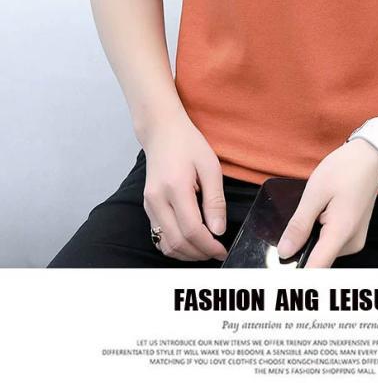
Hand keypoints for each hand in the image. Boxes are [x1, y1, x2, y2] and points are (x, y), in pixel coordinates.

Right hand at [143, 105, 226, 259]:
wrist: (162, 132)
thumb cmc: (188, 145)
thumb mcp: (211, 168)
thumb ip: (215, 201)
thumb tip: (218, 230)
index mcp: (175, 188)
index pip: (192, 230)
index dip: (209, 246)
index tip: (222, 250)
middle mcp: (157, 199)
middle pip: (177, 242)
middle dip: (199, 254)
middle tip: (216, 253)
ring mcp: (149, 205)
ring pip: (165, 244)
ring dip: (186, 254)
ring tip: (205, 250)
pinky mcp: (148, 207)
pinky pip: (158, 236)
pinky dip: (175, 246)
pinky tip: (190, 242)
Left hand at [277, 136, 377, 270]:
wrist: (370, 157)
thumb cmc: (345, 169)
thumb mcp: (314, 193)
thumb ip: (299, 225)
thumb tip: (285, 252)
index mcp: (341, 232)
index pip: (316, 268)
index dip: (297, 272)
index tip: (283, 269)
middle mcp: (351, 243)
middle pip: (318, 260)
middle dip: (302, 248)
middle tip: (298, 224)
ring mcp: (354, 241)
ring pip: (323, 251)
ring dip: (311, 239)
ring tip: (313, 213)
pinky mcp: (354, 236)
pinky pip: (330, 243)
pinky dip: (320, 233)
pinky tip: (319, 214)